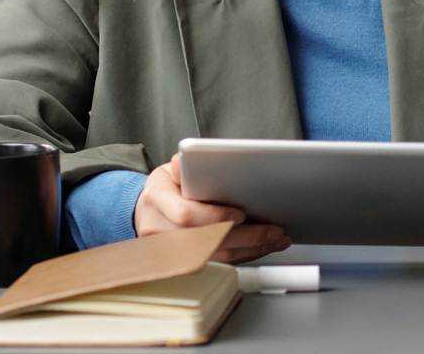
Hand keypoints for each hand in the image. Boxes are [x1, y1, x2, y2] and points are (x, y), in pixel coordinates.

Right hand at [134, 155, 289, 263]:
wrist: (146, 211)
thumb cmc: (165, 188)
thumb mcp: (170, 170)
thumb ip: (183, 166)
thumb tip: (187, 160)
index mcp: (157, 200)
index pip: (186, 215)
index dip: (216, 217)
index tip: (241, 215)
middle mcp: (159, 230)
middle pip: (206, 242)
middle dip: (246, 238)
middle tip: (274, 230)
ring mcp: (169, 252)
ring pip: (215, 257)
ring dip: (250, 250)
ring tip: (277, 239)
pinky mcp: (182, 263)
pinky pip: (216, 263)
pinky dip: (243, 256)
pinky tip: (263, 247)